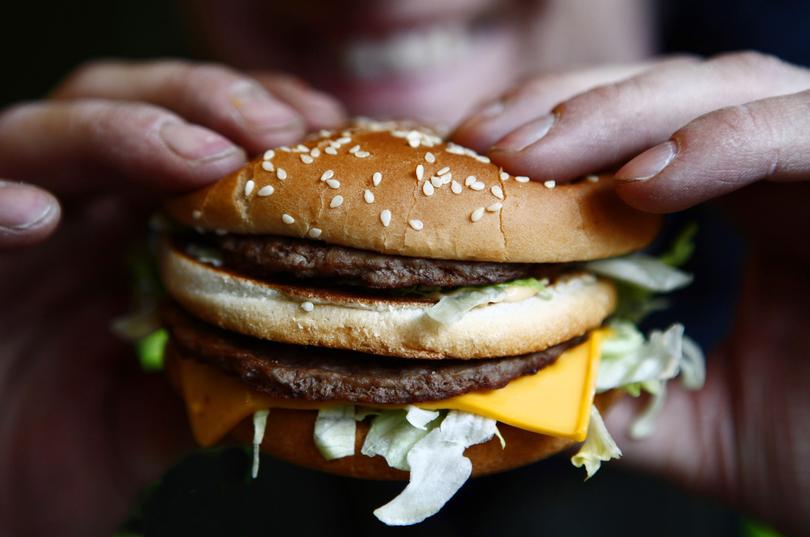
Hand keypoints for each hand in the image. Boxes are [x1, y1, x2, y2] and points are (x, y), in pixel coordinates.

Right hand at [0, 59, 344, 535]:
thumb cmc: (60, 460)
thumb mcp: (158, 420)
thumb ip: (219, 380)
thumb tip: (313, 363)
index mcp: (122, 234)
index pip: (188, 141)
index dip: (254, 120)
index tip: (324, 126)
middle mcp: (63, 218)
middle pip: (124, 109)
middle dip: (205, 104)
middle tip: (276, 128)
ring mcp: (2, 235)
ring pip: (40, 137)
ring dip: (123, 132)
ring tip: (201, 157)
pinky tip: (37, 215)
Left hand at [454, 52, 809, 534]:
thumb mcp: (691, 424)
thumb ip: (613, 389)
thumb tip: (518, 375)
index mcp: (752, 207)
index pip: (644, 135)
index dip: (558, 131)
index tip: (476, 154)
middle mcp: (792, 172)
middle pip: (674, 95)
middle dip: (571, 109)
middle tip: (487, 144)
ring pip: (731, 90)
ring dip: (622, 116)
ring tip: (537, 157)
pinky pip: (804, 131)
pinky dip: (721, 145)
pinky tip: (640, 182)